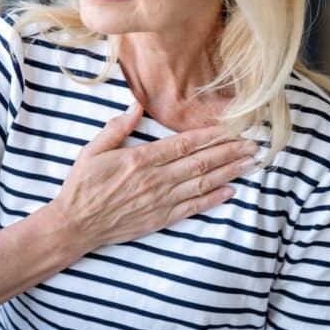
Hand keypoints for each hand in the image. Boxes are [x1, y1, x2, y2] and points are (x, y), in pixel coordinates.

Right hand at [49, 101, 258, 250]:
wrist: (75, 225)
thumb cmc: (82, 186)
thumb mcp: (92, 150)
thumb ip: (117, 127)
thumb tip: (136, 105)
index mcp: (140, 159)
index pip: (184, 143)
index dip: (211, 135)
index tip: (232, 128)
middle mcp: (155, 180)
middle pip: (200, 162)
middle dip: (230, 152)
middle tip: (254, 144)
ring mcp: (160, 201)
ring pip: (202, 183)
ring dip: (229, 172)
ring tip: (250, 163)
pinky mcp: (160, 218)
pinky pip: (193, 208)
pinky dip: (213, 199)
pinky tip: (230, 191)